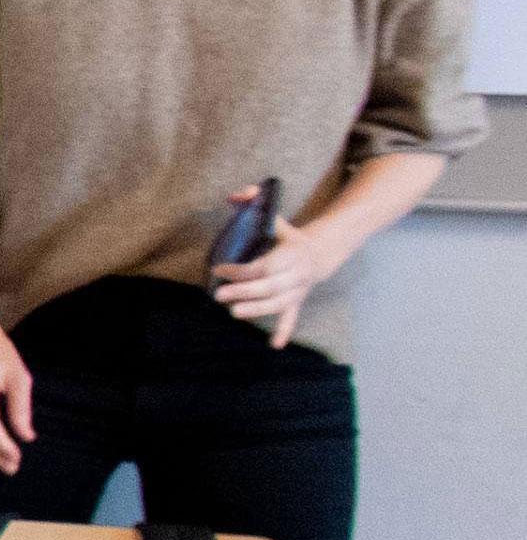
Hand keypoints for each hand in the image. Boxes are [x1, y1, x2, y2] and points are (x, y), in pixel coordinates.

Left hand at [210, 207, 349, 347]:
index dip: (242, 270)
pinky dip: (285, 331)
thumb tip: (235, 195)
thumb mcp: (276, 218)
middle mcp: (298, 273)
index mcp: (292, 253)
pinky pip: (292, 318)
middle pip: (271, 286)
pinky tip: (275, 345)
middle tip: (218, 295)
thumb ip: (254, 202)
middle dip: (244, 291)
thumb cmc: (289, 237)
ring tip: (234, 313)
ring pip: (279, 304)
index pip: (266, 265)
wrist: (320, 253)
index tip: (219, 269)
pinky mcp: (297, 301)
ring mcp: (298, 290)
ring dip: (257, 310)